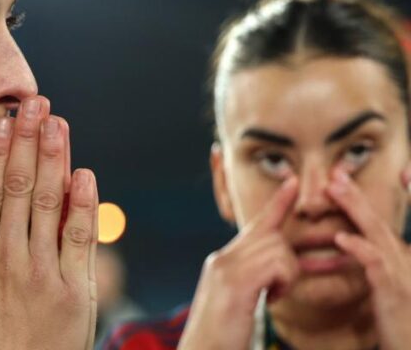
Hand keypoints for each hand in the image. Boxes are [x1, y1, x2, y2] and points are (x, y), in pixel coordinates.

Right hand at [0, 96, 98, 349]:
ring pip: (50, 203)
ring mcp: (46, 274)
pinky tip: (84, 173)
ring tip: (57, 123)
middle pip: (19, 188)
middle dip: (28, 142)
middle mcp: (11, 261)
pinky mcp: (77, 292)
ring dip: (55, 159)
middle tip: (34, 104)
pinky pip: (80, 238)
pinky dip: (83, 204)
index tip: (2, 125)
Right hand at [178, 177, 299, 349]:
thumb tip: (273, 269)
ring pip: (279, 250)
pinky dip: (282, 283)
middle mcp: (223, 259)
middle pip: (272, 236)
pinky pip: (277, 264)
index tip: (292, 181)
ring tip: (269, 299)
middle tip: (276, 291)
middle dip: (287, 262)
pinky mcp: (236, 281)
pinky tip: (269, 299)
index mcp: (224, 262)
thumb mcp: (241, 302)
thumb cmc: (224, 337)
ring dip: (286, 277)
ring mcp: (226, 267)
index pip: (255, 226)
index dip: (278, 203)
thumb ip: (252, 279)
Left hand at [327, 169, 410, 349]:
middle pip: (379, 221)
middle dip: (357, 195)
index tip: (387, 171)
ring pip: (377, 234)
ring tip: (335, 190)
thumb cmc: (398, 320)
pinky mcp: (394, 292)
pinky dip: (359, 248)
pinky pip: (376, 265)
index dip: (390, 196)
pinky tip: (342, 238)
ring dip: (355, 209)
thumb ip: (375, 260)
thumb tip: (352, 238)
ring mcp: (402, 274)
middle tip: (336, 174)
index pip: (387, 223)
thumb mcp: (388, 285)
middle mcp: (405, 260)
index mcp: (402, 258)